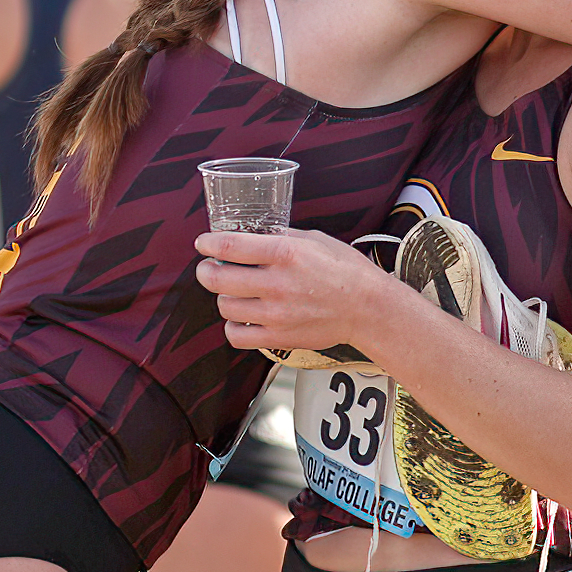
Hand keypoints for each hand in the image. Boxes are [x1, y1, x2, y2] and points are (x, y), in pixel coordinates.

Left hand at [195, 227, 404, 353]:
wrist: (368, 309)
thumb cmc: (345, 270)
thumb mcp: (314, 239)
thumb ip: (281, 236)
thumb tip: (252, 233)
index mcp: (286, 253)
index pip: (229, 246)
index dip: (208, 243)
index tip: (203, 243)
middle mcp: (277, 284)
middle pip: (217, 279)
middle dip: (206, 271)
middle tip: (208, 268)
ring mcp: (276, 314)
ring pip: (224, 307)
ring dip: (223, 297)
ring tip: (233, 292)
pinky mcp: (279, 338)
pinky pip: (236, 335)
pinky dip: (233, 326)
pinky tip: (243, 317)